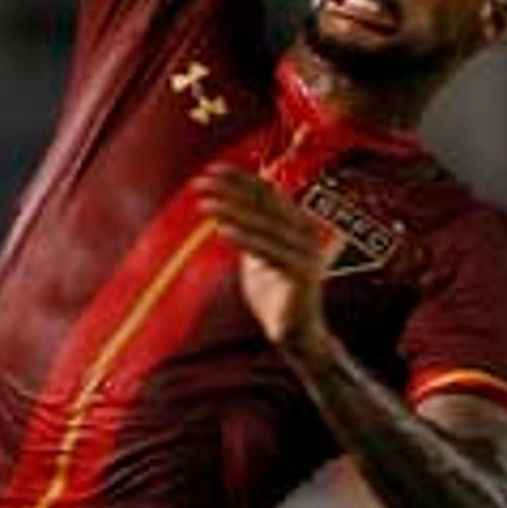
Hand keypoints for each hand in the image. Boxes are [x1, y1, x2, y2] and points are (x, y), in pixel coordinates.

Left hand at [201, 167, 339, 354]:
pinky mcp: (303, 273)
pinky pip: (269, 251)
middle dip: (230, 190)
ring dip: (232, 211)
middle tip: (199, 182)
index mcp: (297, 223)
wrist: (298, 336)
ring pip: (264, 225)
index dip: (239, 179)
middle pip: (265, 202)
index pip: (267, 192)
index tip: (210, 171)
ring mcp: (307, 252)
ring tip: (204, 204)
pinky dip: (246, 239)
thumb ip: (249, 233)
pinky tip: (223, 230)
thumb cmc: (275, 296)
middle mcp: (306, 232)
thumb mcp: (257, 257)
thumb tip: (225, 210)